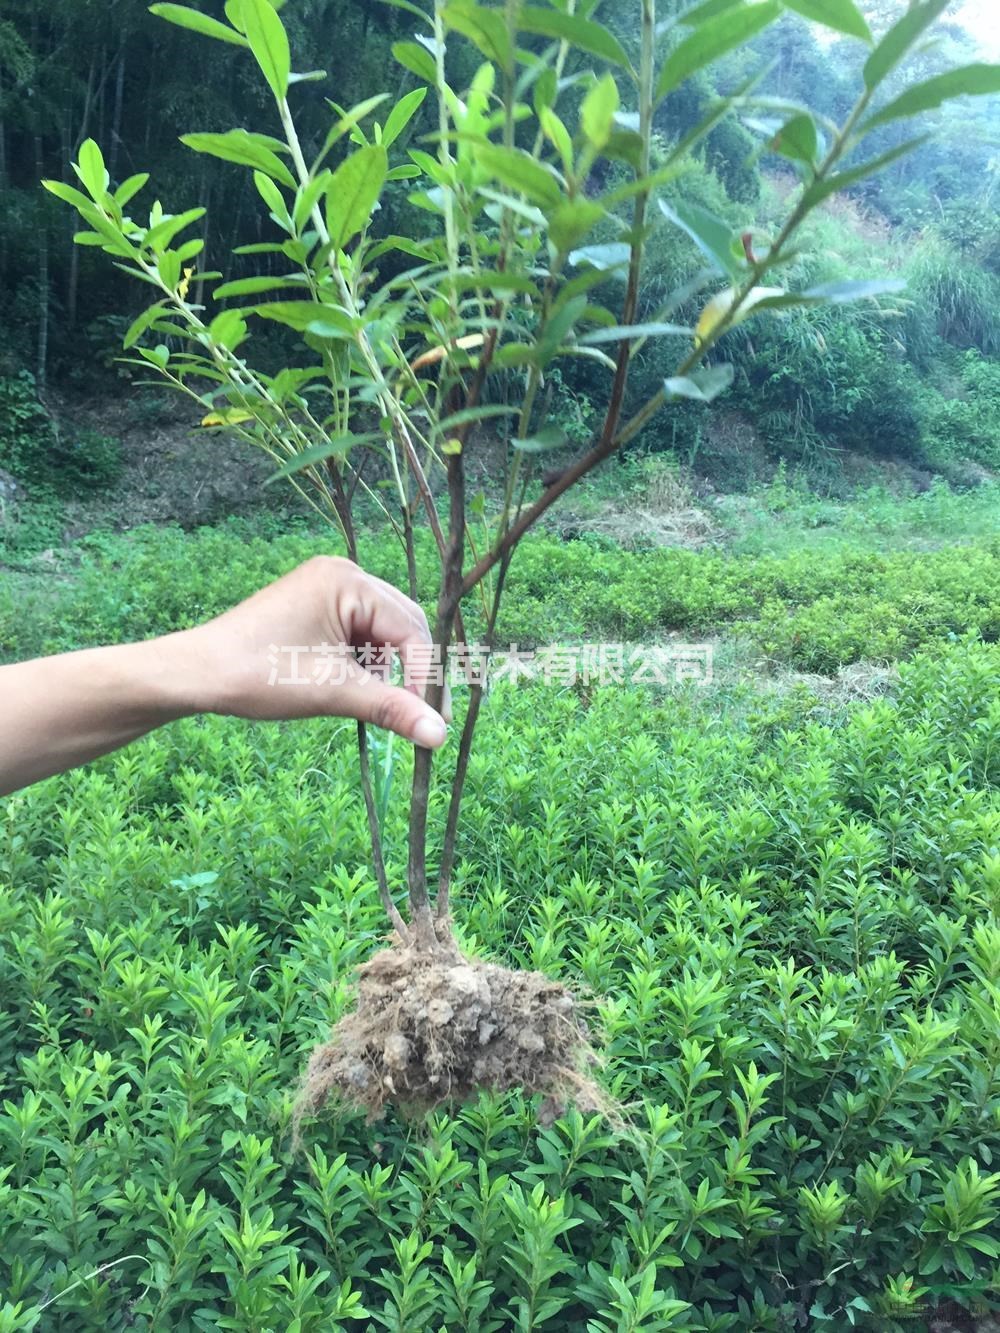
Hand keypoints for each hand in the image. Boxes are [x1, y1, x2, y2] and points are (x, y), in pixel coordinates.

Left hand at [187, 556, 449, 747]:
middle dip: (413, 672)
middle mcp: (343, 573)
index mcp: (347, 580)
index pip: (410, 629)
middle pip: (403, 626)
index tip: (433, 722)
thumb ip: (391, 708)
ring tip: (382, 707)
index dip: (426, 677)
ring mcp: (328, 587)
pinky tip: (357, 689)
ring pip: (385, 633)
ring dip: (389, 670)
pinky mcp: (318, 607)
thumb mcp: (332, 691)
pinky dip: (367, 664)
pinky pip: (361, 634)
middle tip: (423, 720)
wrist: (197, 674)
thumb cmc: (259, 675)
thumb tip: (439, 736)